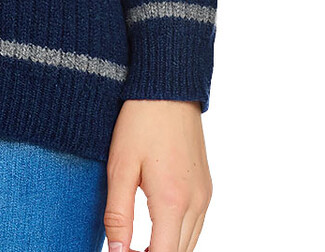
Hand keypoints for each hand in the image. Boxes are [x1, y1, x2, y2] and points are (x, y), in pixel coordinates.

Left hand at [103, 100, 211, 251]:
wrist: (168, 88)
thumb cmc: (139, 122)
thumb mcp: (120, 167)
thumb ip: (118, 214)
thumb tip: (117, 251)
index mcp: (172, 201)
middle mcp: (196, 203)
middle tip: (126, 249)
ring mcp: (205, 196)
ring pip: (190, 243)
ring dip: (167, 249)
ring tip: (138, 246)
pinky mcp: (206, 187)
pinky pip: (196, 225)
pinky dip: (178, 236)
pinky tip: (157, 229)